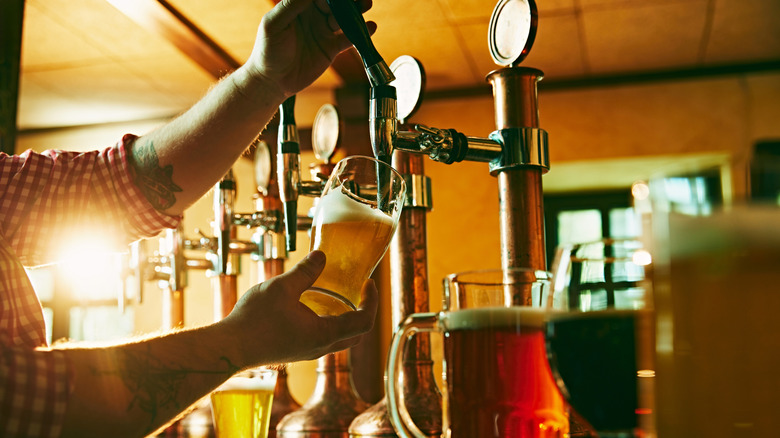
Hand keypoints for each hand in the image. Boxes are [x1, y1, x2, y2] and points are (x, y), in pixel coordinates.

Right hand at [220, 250, 378, 365]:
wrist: (228, 347)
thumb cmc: (254, 320)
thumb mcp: (282, 287)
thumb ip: (305, 271)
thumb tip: (321, 255)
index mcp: (324, 334)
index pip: (364, 321)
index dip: (372, 301)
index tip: (368, 283)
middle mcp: (320, 347)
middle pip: (356, 335)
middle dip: (364, 312)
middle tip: (360, 290)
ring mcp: (307, 352)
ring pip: (339, 340)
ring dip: (346, 319)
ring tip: (338, 295)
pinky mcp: (294, 351)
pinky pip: (322, 339)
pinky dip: (328, 323)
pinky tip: (312, 306)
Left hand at [245, 0, 375, 97]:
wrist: (272, 81)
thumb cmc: (267, 51)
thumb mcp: (274, 24)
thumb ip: (290, 6)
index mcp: (298, 6)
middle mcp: (312, 16)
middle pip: (334, 3)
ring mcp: (323, 32)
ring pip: (344, 18)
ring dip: (356, 11)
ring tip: (366, 4)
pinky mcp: (330, 48)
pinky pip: (348, 38)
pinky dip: (360, 33)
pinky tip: (370, 27)